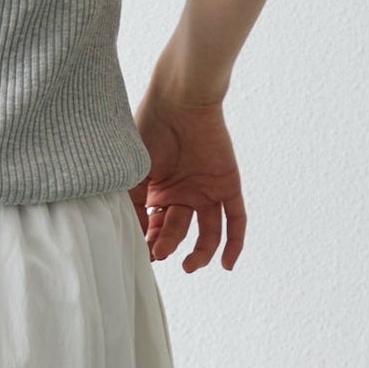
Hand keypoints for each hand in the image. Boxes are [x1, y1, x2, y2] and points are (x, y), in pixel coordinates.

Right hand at [129, 72, 245, 269]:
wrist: (178, 101)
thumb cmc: (149, 130)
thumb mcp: (133, 173)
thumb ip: (133, 205)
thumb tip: (136, 238)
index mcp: (158, 191)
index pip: (154, 227)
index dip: (148, 243)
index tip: (141, 254)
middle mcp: (182, 194)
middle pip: (177, 231)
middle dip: (167, 244)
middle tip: (159, 251)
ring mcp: (206, 191)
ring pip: (207, 233)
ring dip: (200, 253)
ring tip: (188, 266)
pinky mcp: (227, 185)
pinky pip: (235, 220)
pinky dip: (234, 243)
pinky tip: (227, 265)